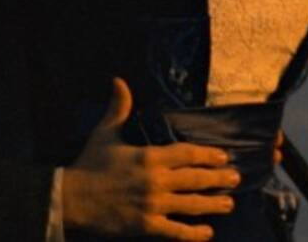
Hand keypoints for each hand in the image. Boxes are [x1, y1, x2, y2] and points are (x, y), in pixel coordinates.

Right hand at [63, 77, 238, 239]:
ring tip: (228, 204)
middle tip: (235, 179)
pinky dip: (193, 234)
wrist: (72, 199)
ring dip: (213, 204)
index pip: (187, 154)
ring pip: (191, 205)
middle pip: (196, 179)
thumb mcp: (105, 133)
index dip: (208, 155)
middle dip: (218, 179)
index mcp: (149, 156)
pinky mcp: (146, 226)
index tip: (223, 156)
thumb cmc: (89, 164)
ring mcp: (153, 205)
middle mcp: (156, 180)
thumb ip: (119, 109)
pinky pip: (176, 231)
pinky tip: (207, 233)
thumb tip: (120, 81)